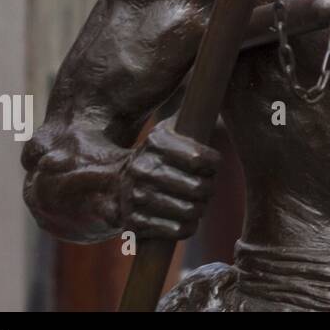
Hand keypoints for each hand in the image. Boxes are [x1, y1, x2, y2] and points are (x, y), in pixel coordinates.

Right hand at [118, 116, 219, 240]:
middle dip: (208, 188)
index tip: (210, 166)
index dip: (214, 164)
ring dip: (199, 209)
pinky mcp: (134, 222)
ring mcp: (136, 197)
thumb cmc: (155, 155)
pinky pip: (177, 230)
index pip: (202, 159)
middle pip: (200, 188)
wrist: (113, 184)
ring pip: (191, 210)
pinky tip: (184, 219)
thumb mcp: (168, 129)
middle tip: (205, 187)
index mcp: (155, 142)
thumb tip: (216, 100)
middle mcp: (143, 168)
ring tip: (196, 202)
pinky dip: (187, 227)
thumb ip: (192, 117)